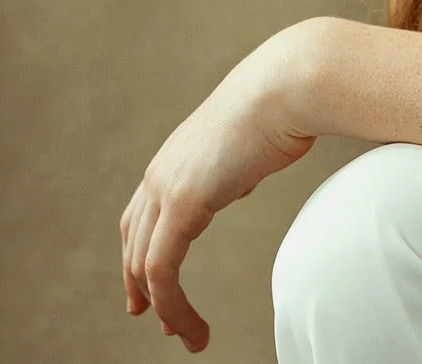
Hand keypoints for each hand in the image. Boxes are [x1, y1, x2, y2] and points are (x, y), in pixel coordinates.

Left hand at [120, 24, 322, 351]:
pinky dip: (173, 305)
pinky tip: (191, 324)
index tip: (147, 292)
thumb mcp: (249, 141)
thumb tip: (244, 171)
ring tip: (187, 336)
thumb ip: (236, 162)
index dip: (139, 256)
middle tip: (156, 321)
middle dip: (142, 287)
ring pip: (146, 265)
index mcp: (175, 158)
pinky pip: (163, 269)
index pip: (140, 217)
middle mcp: (161, 173)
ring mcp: (166, 187)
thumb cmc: (282, 104)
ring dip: (165, 308)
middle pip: (134, 243)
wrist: (287, 86)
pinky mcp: (182, 203)